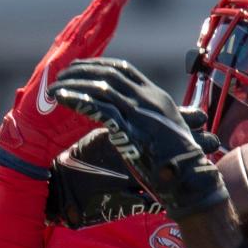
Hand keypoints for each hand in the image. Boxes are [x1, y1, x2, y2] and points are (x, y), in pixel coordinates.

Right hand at [0, 0, 130, 174]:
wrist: (32, 138)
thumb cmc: (60, 127)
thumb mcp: (92, 107)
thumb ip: (105, 94)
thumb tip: (125, 91)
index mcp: (82, 62)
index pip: (102, 31)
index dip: (114, 11)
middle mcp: (70, 55)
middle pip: (94, 21)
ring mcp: (59, 59)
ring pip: (83, 29)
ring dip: (99, 10)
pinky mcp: (50, 70)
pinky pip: (66, 48)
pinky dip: (77, 33)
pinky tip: (87, 17)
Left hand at [52, 58, 228, 219]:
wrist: (192, 182)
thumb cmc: (180, 165)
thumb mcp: (166, 135)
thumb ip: (149, 124)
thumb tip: (134, 127)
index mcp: (157, 98)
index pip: (124, 70)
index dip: (98, 66)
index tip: (80, 68)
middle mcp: (148, 100)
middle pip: (109, 73)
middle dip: (81, 71)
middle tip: (61, 75)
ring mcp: (140, 115)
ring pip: (101, 86)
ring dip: (74, 84)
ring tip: (54, 88)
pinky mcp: (131, 132)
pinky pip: (99, 108)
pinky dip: (77, 100)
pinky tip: (61, 99)